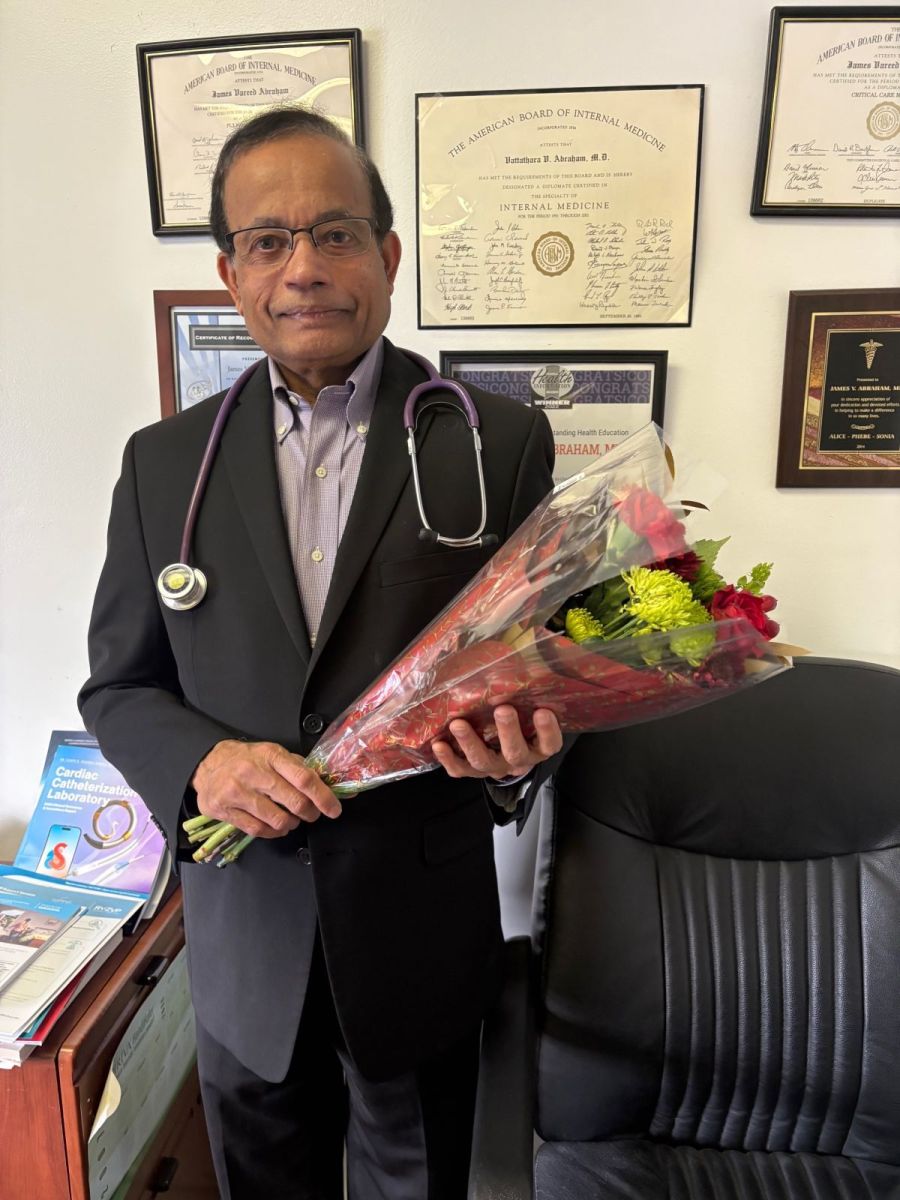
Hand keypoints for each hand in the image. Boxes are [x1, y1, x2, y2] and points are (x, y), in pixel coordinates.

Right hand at [191, 740, 340, 838]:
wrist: (208, 764)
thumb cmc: (246, 760)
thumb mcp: (273, 754)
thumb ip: (299, 768)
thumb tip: (329, 785)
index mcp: (271, 756)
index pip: (304, 778)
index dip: (323, 797)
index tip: (334, 809)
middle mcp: (253, 773)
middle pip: (294, 802)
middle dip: (310, 813)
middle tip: (311, 814)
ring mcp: (237, 793)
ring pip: (278, 820)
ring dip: (291, 824)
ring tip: (290, 819)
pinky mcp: (225, 810)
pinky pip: (258, 830)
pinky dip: (273, 832)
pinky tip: (275, 827)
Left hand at [431, 706, 561, 781]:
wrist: (504, 754)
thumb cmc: (518, 721)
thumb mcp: (527, 710)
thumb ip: (526, 694)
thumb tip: (520, 661)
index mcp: (537, 747)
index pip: (549, 744)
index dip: (548, 731)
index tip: (542, 711)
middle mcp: (518, 760)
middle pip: (515, 752)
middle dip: (508, 731)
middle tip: (502, 709)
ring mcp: (494, 768)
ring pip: (484, 762)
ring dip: (470, 743)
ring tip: (458, 724)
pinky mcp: (472, 772)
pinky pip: (460, 770)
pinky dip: (448, 759)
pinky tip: (439, 744)